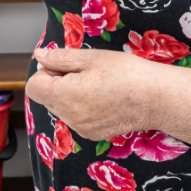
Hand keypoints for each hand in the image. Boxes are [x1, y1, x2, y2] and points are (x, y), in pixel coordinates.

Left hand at [25, 48, 160, 141]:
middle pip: (47, 98)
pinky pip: (76, 118)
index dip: (46, 72)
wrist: (157, 98)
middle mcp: (69, 117)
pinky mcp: (92, 134)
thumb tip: (40, 56)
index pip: (34, 87)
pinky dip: (82, 107)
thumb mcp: (91, 58)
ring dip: (70, 95)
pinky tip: (103, 98)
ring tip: (97, 85)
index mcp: (65, 96)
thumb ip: (60, 58)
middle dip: (58, 83)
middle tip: (85, 72)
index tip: (65, 66)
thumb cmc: (126, 73)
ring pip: (61, 108)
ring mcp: (81, 128)